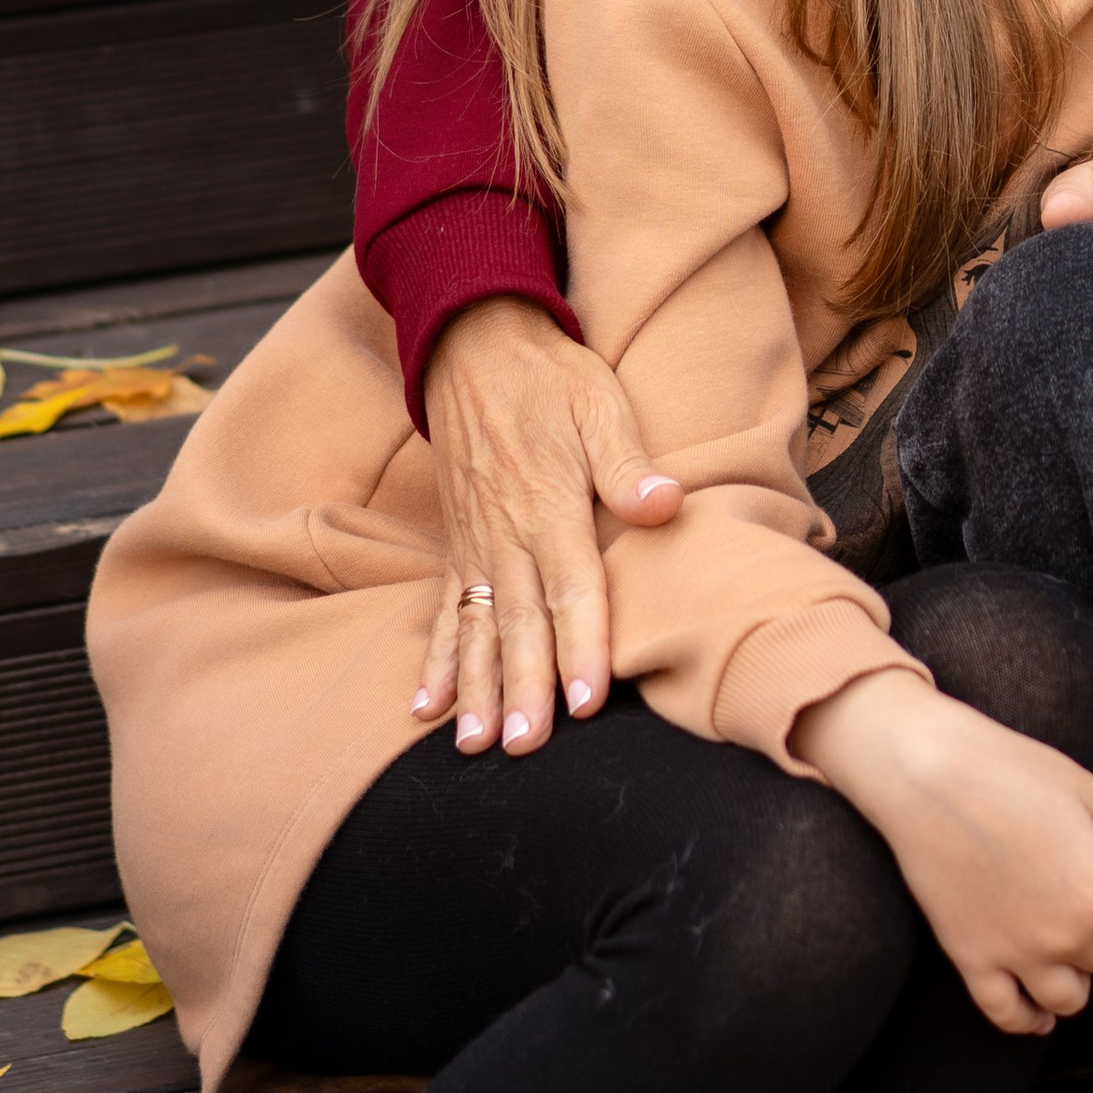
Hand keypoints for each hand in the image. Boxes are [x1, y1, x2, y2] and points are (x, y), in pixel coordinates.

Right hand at [416, 297, 679, 756]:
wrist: (475, 345)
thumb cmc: (551, 377)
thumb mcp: (600, 402)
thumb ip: (627, 461)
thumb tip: (665, 503)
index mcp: (549, 504)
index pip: (572, 587)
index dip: (582, 644)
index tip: (587, 698)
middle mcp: (507, 534)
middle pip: (522, 622)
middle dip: (525, 688)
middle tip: (527, 746)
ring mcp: (476, 544)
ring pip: (479, 628)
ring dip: (478, 688)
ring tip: (475, 745)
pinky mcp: (457, 544)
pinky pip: (443, 610)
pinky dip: (436, 660)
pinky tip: (427, 708)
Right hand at [794, 671, 1092, 1036]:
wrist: (928, 773)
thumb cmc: (1011, 771)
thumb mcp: (1087, 794)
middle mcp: (1066, 936)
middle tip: (1086, 897)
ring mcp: (1016, 955)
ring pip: (1068, 999)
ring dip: (1075, 977)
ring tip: (1065, 947)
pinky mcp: (972, 960)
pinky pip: (1007, 1015)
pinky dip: (1027, 1020)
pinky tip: (1037, 1010)